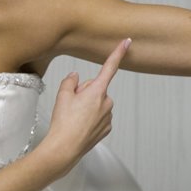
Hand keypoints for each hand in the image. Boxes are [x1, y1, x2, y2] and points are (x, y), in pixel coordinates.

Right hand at [39, 38, 130, 177]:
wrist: (65, 148)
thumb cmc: (63, 123)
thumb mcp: (62, 96)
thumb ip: (70, 81)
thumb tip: (76, 77)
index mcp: (97, 91)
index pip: (109, 67)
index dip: (118, 52)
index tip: (127, 42)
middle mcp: (107, 102)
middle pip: (96, 88)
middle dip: (85, 92)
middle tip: (71, 104)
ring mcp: (108, 116)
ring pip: (97, 103)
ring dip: (87, 106)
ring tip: (74, 117)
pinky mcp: (107, 128)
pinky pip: (99, 116)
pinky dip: (90, 118)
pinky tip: (80, 125)